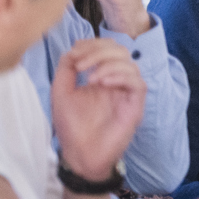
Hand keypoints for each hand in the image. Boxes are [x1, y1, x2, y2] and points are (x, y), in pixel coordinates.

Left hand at [50, 39, 145, 179]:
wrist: (80, 155)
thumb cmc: (72, 127)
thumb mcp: (61, 91)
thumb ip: (66, 68)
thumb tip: (74, 48)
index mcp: (101, 76)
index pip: (106, 48)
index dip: (91, 44)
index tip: (74, 54)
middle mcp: (117, 82)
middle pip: (120, 50)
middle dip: (98, 51)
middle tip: (80, 65)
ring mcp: (127, 93)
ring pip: (130, 64)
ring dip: (107, 64)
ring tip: (90, 79)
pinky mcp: (135, 106)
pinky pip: (137, 83)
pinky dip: (120, 77)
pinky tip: (103, 84)